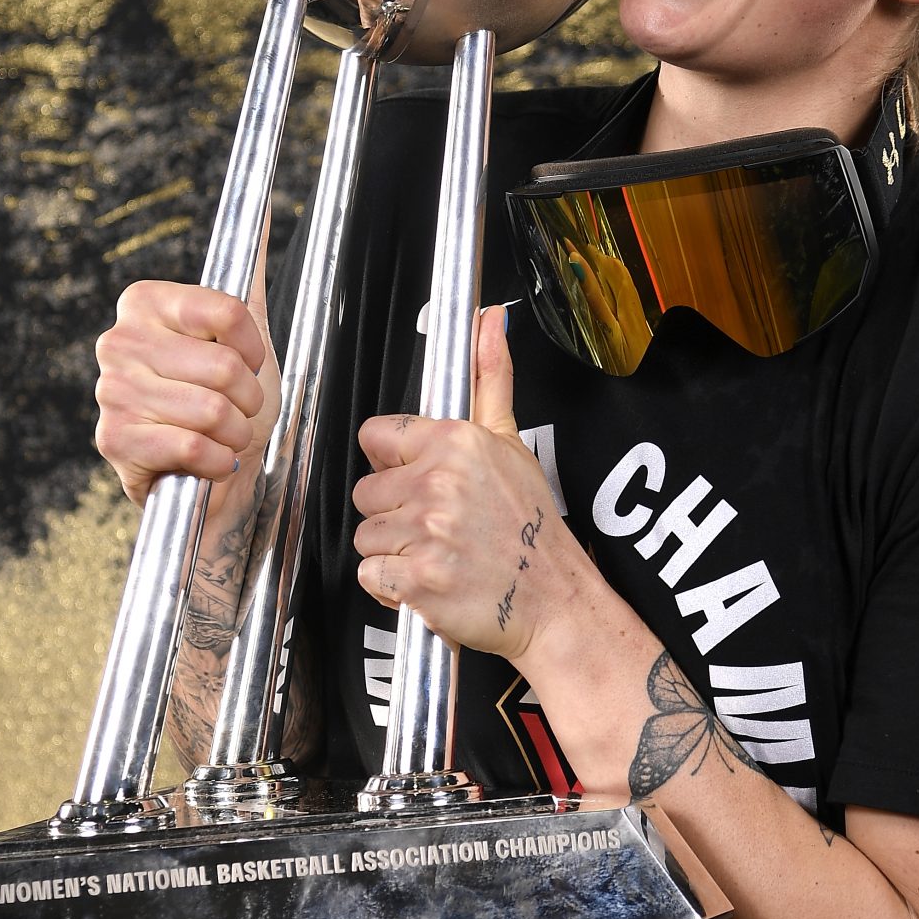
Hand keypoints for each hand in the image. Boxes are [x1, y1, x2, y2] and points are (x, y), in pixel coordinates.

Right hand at [93, 279, 277, 510]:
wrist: (212, 474)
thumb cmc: (225, 401)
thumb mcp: (244, 333)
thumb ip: (248, 271)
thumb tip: (265, 206)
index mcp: (144, 303)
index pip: (227, 311)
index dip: (252, 349)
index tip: (247, 364)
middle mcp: (118, 341)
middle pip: (223, 367)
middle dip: (248, 400)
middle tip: (235, 410)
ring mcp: (111, 391)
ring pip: (211, 411)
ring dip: (234, 434)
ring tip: (220, 435)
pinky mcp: (114, 440)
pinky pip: (194, 447)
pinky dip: (218, 462)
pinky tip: (210, 461)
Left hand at [353, 306, 596, 660]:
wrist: (552, 599)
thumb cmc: (531, 527)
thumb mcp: (511, 443)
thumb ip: (490, 379)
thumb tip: (488, 319)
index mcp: (455, 442)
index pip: (377, 437)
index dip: (393, 463)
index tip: (418, 482)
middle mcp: (438, 483)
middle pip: (367, 491)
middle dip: (395, 512)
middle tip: (439, 526)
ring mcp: (425, 532)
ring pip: (366, 535)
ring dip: (394, 551)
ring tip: (438, 554)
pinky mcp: (416, 580)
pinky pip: (370, 575)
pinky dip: (392, 587)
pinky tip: (428, 581)